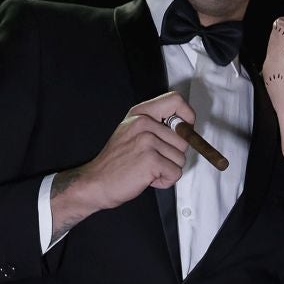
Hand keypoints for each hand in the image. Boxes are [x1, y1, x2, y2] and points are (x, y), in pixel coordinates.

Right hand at [48, 91, 195, 237]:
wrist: (96, 182)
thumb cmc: (116, 162)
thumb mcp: (132, 133)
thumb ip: (155, 126)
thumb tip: (185, 128)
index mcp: (140, 114)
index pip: (175, 101)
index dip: (187, 117)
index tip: (184, 131)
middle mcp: (143, 123)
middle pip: (183, 139)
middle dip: (173, 155)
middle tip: (152, 161)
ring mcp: (147, 141)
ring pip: (181, 158)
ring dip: (168, 170)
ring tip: (147, 169)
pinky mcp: (151, 160)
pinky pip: (175, 173)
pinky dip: (165, 181)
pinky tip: (148, 179)